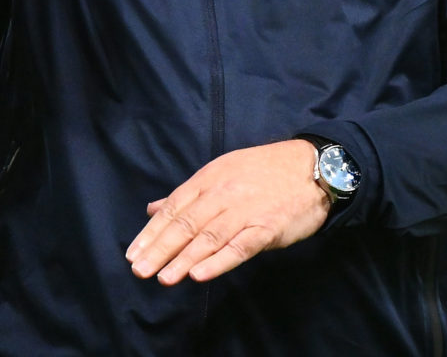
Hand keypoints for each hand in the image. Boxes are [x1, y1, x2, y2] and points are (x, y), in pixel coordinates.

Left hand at [125, 139, 328, 285]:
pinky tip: (200, 274)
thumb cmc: (265, 172)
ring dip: (184, 259)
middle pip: (186, 223)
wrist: (314, 168)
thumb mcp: (223, 172)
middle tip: (140, 270)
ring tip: (164, 278)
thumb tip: (153, 208)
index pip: (174, 207)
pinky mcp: (268, 228)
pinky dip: (219, 261)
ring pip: (209, 237)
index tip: (132, 253)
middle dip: (161, 249)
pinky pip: (240, 247)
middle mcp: (224, 193)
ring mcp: (246, 211)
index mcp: (210, 178)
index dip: (152, 232)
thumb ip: (188, 194)